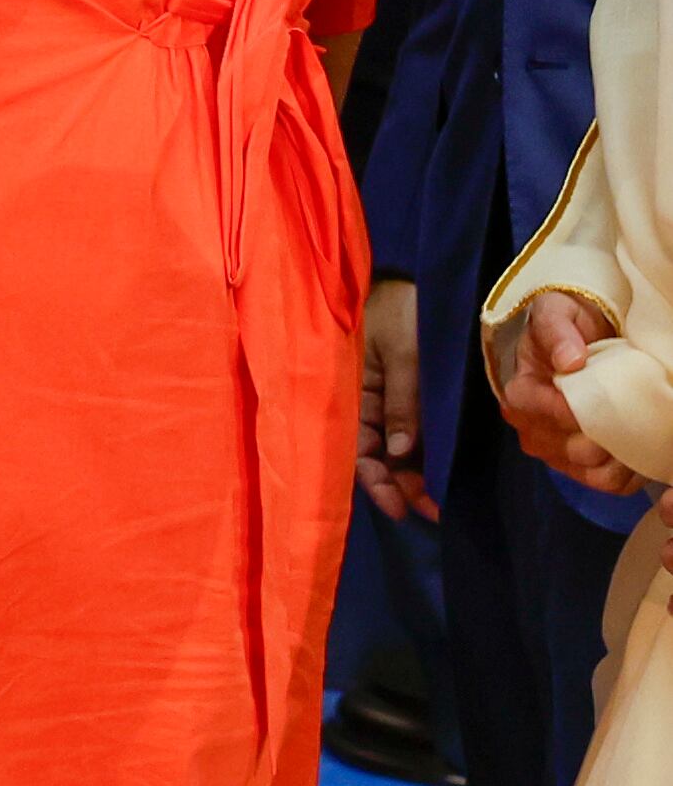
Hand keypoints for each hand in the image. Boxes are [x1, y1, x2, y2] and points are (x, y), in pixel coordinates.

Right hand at [357, 276, 434, 521]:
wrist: (415, 274)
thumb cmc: (401, 307)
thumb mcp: (405, 352)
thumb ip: (403, 403)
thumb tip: (403, 454)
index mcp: (349, 389)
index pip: (355, 446)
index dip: (376, 480)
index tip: (401, 506)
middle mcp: (362, 399)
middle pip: (373, 453)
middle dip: (398, 485)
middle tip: (430, 511)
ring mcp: (383, 397)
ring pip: (392, 447)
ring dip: (411, 474)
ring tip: (437, 500)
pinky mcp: (403, 391)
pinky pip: (406, 430)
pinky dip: (419, 453)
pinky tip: (434, 471)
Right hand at [501, 290, 634, 494]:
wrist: (580, 342)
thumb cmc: (566, 326)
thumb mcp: (555, 313)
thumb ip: (557, 332)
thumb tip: (570, 360)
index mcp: (519, 394)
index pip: (545, 412)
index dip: (577, 408)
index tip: (606, 392)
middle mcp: (532, 431)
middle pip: (573, 448)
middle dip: (607, 432)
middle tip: (631, 409)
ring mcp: (557, 454)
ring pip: (592, 472)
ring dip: (621, 454)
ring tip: (639, 428)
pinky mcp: (581, 469)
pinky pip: (608, 484)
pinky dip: (629, 472)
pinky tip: (638, 446)